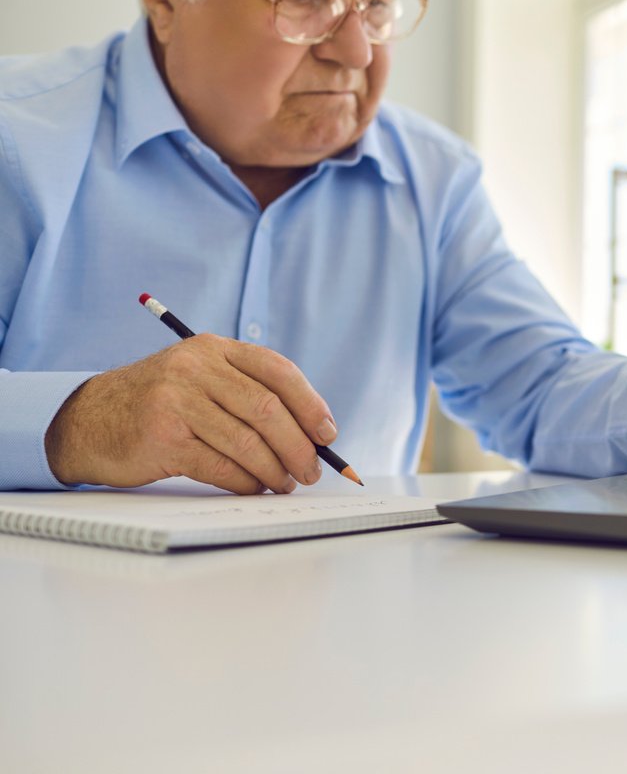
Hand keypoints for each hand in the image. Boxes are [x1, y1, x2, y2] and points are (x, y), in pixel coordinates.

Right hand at [44, 334, 338, 493]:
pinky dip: (246, 482)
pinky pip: (221, 466)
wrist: (88, 420)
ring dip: (275, 469)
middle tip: (311, 471)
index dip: (310, 404)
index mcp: (213, 349)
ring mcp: (176, 401)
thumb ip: (247, 392)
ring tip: (285, 483)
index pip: (278, 371)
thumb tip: (310, 432)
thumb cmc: (160, 405)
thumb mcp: (200, 379)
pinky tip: (255, 488)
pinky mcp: (162, 437)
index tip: (327, 434)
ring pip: (247, 442)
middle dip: (298, 446)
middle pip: (268, 409)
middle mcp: (196, 368)